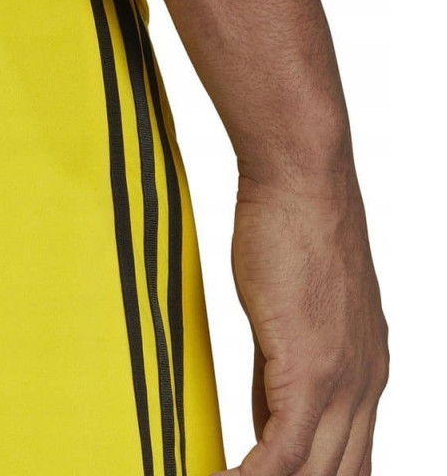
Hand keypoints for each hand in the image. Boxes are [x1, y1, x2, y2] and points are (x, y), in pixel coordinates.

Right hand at [216, 172, 388, 475]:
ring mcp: (345, 381)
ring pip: (318, 473)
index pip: (348, 457)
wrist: (302, 183)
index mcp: (366, 372)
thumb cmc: (293, 230)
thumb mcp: (291, 314)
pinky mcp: (311, 370)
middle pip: (340, 474)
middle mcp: (366, 385)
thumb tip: (264, 419)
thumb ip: (279, 372)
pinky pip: (284, 455)